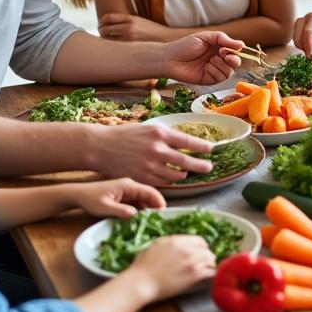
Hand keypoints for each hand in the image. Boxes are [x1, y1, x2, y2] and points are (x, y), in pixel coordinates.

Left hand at [70, 178, 165, 218]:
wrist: (77, 195)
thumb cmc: (89, 199)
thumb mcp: (104, 207)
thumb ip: (121, 211)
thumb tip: (136, 215)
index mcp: (128, 185)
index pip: (150, 192)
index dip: (159, 202)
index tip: (164, 215)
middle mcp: (130, 186)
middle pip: (149, 196)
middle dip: (155, 208)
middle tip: (159, 222)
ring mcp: (127, 191)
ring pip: (143, 201)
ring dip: (147, 211)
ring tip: (150, 223)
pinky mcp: (124, 196)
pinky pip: (136, 203)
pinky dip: (140, 211)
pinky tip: (139, 221)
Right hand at [78, 122, 214, 183]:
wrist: (100, 147)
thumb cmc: (123, 135)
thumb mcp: (147, 129)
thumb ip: (165, 137)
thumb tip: (184, 143)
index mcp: (159, 133)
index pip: (188, 142)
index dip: (202, 147)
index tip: (211, 149)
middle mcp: (157, 149)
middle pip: (187, 162)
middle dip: (201, 165)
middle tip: (209, 167)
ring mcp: (150, 165)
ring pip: (176, 175)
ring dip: (184, 174)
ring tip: (187, 172)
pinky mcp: (143, 177)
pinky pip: (163, 182)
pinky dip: (169, 180)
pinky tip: (171, 177)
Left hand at [100, 13, 171, 41]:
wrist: (165, 38)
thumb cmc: (151, 29)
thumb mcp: (138, 20)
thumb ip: (124, 20)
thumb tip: (108, 23)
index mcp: (130, 18)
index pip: (107, 18)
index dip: (101, 21)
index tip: (101, 23)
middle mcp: (128, 28)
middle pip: (104, 29)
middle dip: (101, 31)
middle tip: (101, 32)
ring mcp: (129, 39)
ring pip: (107, 40)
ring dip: (104, 39)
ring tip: (107, 40)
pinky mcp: (130, 48)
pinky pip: (114, 47)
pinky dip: (111, 46)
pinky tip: (113, 47)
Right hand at [124, 235, 217, 300]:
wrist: (141, 282)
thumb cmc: (142, 266)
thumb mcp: (155, 246)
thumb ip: (170, 242)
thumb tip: (177, 244)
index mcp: (177, 240)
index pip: (199, 240)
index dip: (201, 247)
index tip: (200, 252)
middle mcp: (187, 249)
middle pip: (207, 250)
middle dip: (206, 257)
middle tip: (204, 264)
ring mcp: (192, 261)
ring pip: (211, 260)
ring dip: (209, 266)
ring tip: (206, 271)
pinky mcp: (194, 275)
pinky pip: (211, 272)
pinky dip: (211, 275)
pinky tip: (208, 278)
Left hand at [161, 31, 242, 84]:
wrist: (170, 59)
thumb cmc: (185, 46)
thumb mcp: (205, 37)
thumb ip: (223, 39)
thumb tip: (241, 44)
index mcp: (218, 48)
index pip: (235, 51)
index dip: (235, 51)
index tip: (227, 49)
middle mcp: (218, 59)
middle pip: (235, 63)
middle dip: (233, 60)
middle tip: (223, 55)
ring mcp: (214, 70)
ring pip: (230, 71)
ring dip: (222, 65)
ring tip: (210, 60)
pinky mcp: (209, 80)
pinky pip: (221, 78)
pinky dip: (216, 71)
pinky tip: (207, 67)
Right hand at [292, 11, 311, 55]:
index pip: (308, 32)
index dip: (308, 45)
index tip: (311, 57)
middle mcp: (304, 20)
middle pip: (298, 37)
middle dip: (306, 49)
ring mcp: (299, 25)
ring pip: (297, 42)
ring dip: (305, 49)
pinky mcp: (297, 31)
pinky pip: (297, 43)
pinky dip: (304, 48)